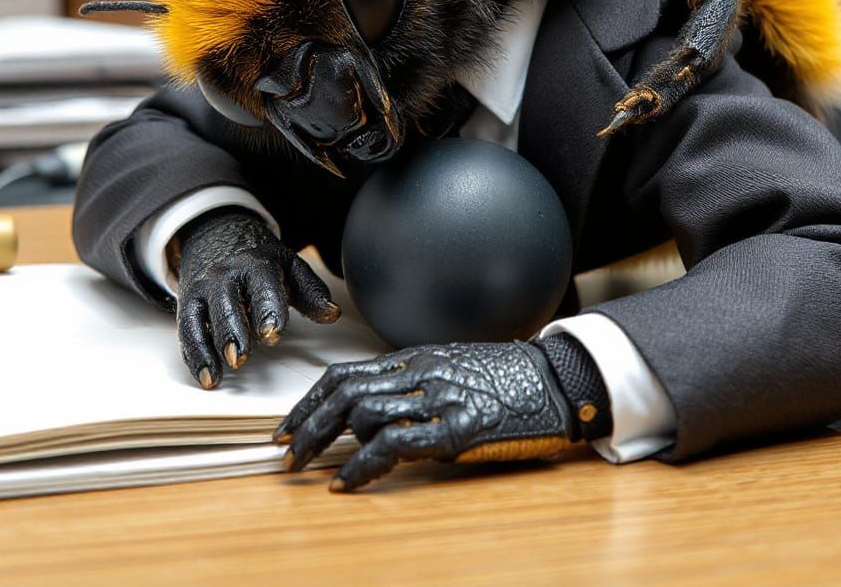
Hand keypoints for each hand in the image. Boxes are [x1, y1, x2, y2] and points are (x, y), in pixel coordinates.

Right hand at [176, 207, 339, 388]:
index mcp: (255, 264)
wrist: (218, 237)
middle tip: (240, 357)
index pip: (262, 286)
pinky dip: (194, 354)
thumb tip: (332, 313)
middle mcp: (224, 275)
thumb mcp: (289, 267)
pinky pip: (187, 330)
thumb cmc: (260, 261)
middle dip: (233, 331)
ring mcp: (203, 289)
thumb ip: (311, 292)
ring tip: (217, 374)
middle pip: (226, 303)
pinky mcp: (187, 304)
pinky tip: (205, 376)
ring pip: (200, 317)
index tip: (273, 334)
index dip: (268, 310)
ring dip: (208, 347)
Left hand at [273, 340, 576, 491]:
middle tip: (284, 451)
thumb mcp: (454, 370)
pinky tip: (346, 483)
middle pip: (344, 392)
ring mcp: (437, 400)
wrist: (555, 380)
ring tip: (310, 468)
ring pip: (362, 413)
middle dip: (306, 423)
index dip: (310, 400)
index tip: (288, 423)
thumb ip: (416, 384)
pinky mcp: (456, 430)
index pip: (346, 373)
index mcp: (416, 358)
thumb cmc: (506, 378)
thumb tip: (376, 415)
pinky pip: (394, 445)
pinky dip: (361, 466)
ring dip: (326, 444)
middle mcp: (420, 372)